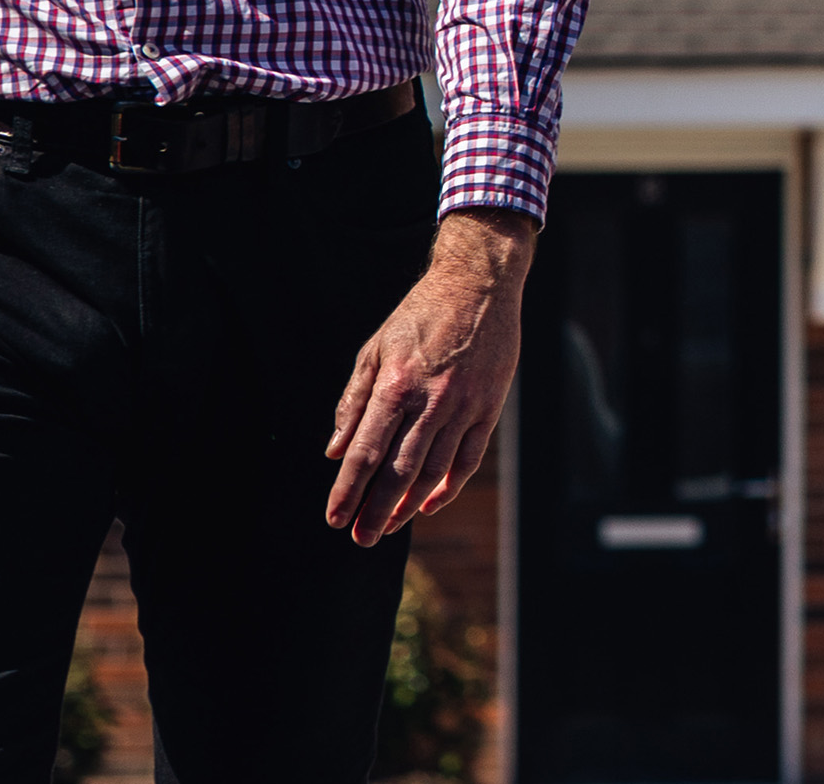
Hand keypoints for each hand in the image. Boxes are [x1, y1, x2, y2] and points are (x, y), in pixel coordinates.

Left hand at [325, 208, 536, 544]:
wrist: (479, 284)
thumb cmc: (420, 315)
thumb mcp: (375, 349)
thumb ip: (354, 401)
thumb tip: (335, 450)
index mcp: (396, 384)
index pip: (366, 451)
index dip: (348, 490)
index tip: (334, 519)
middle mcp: (430, 400)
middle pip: (399, 471)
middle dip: (376, 511)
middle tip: (360, 539)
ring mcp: (464, 406)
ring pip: (434, 472)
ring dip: (409, 506)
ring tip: (389, 527)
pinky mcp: (489, 407)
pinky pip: (467, 459)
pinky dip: (448, 487)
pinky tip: (429, 504)